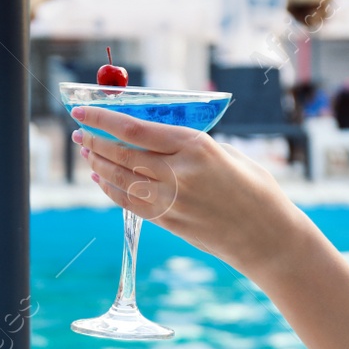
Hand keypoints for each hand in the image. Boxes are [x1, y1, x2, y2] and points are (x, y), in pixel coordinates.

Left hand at [72, 106, 313, 281]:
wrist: (268, 237)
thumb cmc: (254, 189)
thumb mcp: (226, 154)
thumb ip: (189, 146)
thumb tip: (153, 137)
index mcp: (195, 146)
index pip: (134, 129)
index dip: (102, 120)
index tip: (82, 111)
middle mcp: (178, 173)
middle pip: (121, 153)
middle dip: (94, 141)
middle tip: (80, 132)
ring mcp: (171, 201)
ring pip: (120, 178)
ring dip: (98, 164)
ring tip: (86, 153)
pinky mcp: (168, 222)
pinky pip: (129, 203)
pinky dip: (110, 189)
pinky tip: (101, 179)